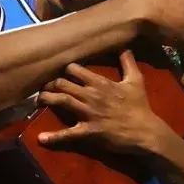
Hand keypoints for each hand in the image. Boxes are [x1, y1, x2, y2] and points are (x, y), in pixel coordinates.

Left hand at [36, 50, 168, 153]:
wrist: (145, 131)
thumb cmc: (140, 106)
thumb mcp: (136, 80)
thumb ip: (128, 62)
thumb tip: (124, 45)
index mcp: (100, 82)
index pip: (74, 68)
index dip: (64, 70)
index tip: (60, 73)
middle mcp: (91, 95)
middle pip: (62, 83)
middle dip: (50, 84)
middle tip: (44, 87)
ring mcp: (88, 113)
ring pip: (61, 101)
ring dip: (46, 99)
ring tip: (38, 100)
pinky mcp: (88, 131)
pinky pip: (68, 133)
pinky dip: (54, 136)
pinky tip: (41, 138)